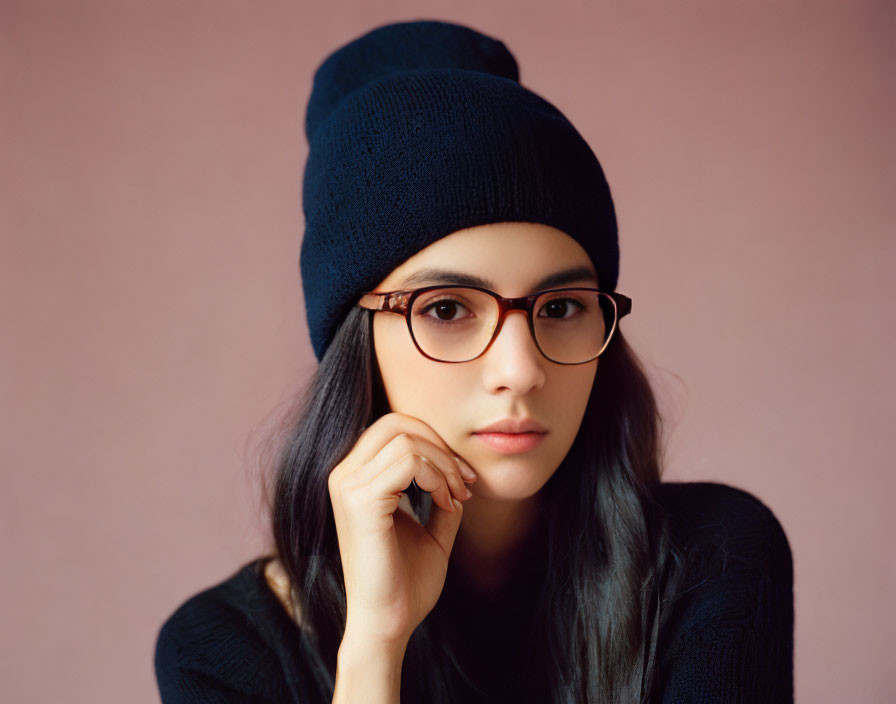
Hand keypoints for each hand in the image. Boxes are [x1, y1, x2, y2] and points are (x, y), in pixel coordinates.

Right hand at [328, 412, 477, 647]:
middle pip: (397, 423)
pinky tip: (447, 504)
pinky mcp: (360, 501)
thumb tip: (458, 472)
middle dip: (440, 447)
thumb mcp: (430, 530)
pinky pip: (408, 461)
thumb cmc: (405, 583)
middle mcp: (343, 475)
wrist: (389, 623)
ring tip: (457, 499)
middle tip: (464, 483)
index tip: (462, 478)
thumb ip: (438, 497)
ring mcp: (347, 486)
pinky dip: (436, 477)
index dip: (434, 442)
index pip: (393, 427)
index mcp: (353, 477)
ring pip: (406, 440)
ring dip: (443, 465)